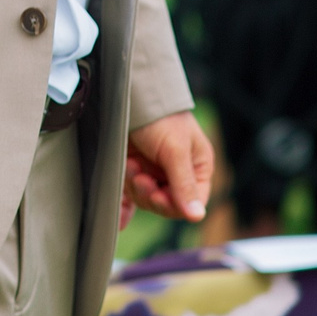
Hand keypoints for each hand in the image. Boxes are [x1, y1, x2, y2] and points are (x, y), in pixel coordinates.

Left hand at [123, 110, 212, 227]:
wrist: (131, 95)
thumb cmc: (161, 118)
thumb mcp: (175, 150)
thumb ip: (184, 184)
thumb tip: (197, 217)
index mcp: (196, 167)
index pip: (191, 202)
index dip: (173, 204)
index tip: (157, 194)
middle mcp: (176, 173)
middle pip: (166, 204)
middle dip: (150, 192)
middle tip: (140, 177)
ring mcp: (154, 171)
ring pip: (146, 198)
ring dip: (134, 186)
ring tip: (130, 164)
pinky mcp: (133, 170)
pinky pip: (130, 197)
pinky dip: (125, 207)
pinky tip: (118, 220)